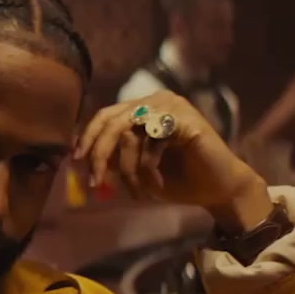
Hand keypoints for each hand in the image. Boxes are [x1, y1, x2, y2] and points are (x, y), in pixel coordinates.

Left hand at [74, 92, 271, 231]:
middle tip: (95, 183)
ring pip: (130, 134)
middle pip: (112, 122)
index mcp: (144, 108)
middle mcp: (157, 101)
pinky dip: (148, 168)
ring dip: (128, 170)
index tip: (76, 161)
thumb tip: (81, 159)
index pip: (106, 115)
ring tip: (137, 192)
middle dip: (99, 155)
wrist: (218, 190)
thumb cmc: (178, 180)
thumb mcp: (137, 170)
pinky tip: (158, 185)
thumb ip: (114, 160)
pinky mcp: (187, 120)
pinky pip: (152, 143)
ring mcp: (174, 107)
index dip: (88, 137)